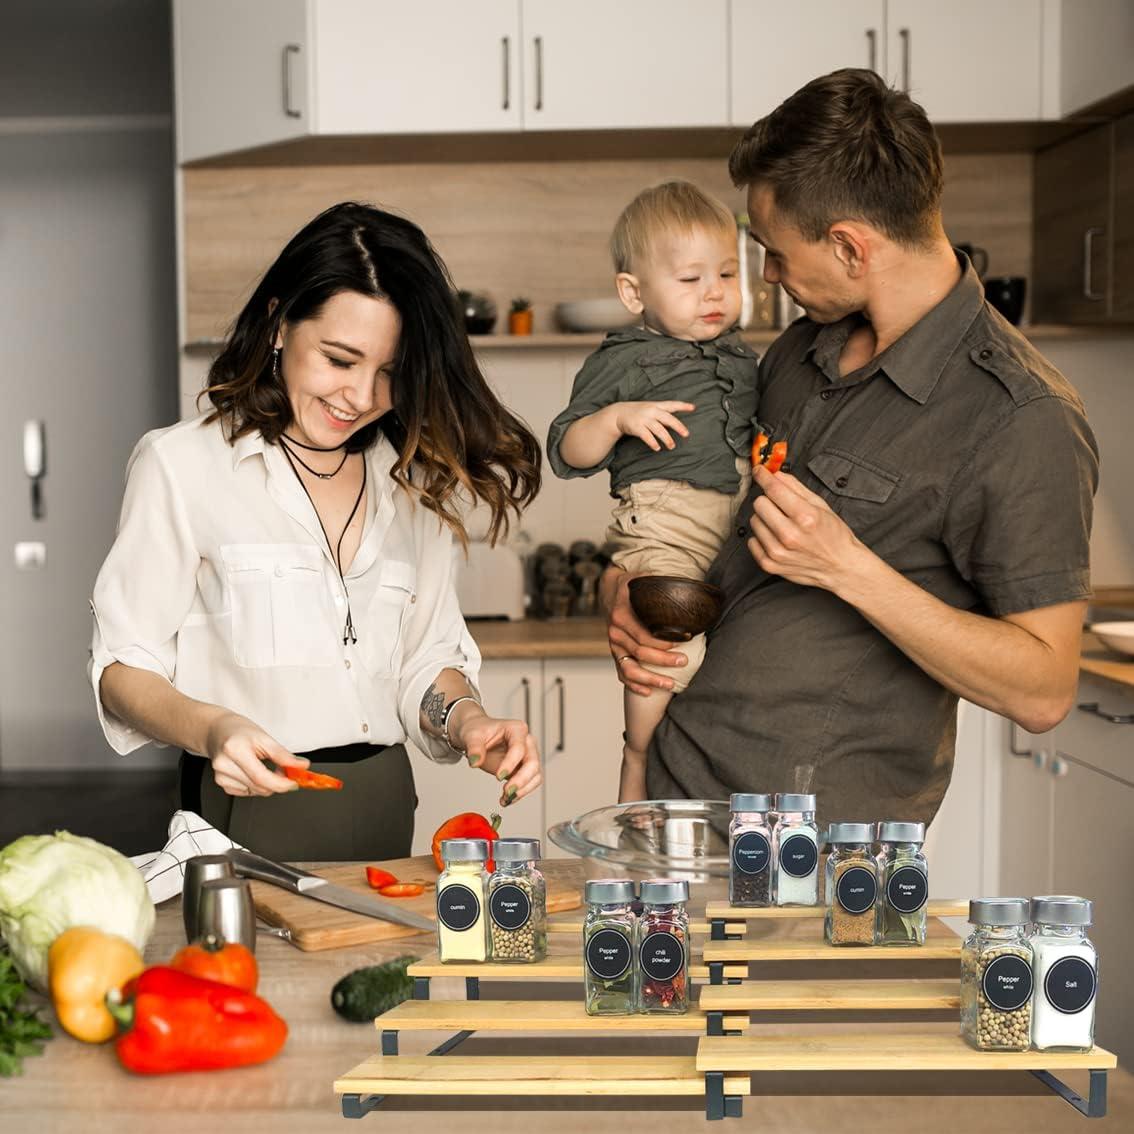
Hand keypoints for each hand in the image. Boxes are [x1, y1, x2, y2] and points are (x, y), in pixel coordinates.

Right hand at [203, 710, 308, 796]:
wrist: (217, 731)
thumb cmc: (239, 731)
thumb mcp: (264, 737)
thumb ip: (283, 755)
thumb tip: (300, 766)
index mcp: (235, 750)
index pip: (261, 777)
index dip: (281, 783)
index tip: (294, 782)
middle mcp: (224, 765)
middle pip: (259, 786)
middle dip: (277, 782)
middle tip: (284, 770)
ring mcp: (221, 776)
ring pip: (255, 791)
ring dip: (267, 783)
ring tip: (265, 765)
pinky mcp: (221, 783)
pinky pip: (247, 792)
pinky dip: (256, 785)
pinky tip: (253, 771)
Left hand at [453, 709, 541, 807]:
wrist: (477, 736)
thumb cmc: (478, 731)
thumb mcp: (472, 735)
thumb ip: (474, 748)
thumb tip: (475, 762)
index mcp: (516, 729)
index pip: (519, 748)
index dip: (510, 763)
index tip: (498, 776)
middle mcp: (526, 742)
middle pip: (533, 763)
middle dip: (521, 780)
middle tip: (507, 791)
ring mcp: (527, 756)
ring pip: (535, 776)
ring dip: (523, 790)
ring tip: (506, 798)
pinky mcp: (524, 769)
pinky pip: (528, 784)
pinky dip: (520, 793)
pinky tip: (506, 799)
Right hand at [600, 565, 689, 696]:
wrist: (610, 591)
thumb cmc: (632, 587)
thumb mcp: (642, 580)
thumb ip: (659, 584)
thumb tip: (687, 586)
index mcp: (622, 614)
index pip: (643, 634)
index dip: (663, 642)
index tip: (682, 642)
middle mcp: (616, 631)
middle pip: (640, 652)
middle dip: (663, 660)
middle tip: (683, 661)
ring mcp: (614, 645)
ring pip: (630, 668)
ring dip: (650, 679)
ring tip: (670, 685)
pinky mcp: (615, 654)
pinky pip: (622, 674)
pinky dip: (634, 685)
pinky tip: (648, 692)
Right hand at [610, 401, 693, 450]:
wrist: (618, 413)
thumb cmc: (638, 412)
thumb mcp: (650, 408)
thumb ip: (663, 414)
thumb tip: (677, 424)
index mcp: (656, 405)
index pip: (672, 404)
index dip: (683, 406)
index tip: (693, 408)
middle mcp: (651, 411)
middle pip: (668, 418)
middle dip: (678, 426)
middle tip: (686, 434)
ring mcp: (644, 419)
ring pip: (658, 429)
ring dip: (666, 439)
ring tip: (671, 446)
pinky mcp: (636, 427)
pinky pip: (647, 436)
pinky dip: (652, 442)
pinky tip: (657, 448)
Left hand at [747, 465, 868, 589]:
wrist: (840, 567)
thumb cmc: (833, 535)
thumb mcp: (820, 505)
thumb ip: (796, 487)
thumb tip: (775, 474)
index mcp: (805, 517)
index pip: (774, 490)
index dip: (763, 476)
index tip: (758, 471)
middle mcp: (790, 536)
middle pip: (759, 504)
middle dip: (768, 500)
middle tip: (780, 506)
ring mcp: (778, 552)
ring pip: (754, 521)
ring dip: (765, 520)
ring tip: (782, 525)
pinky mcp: (770, 565)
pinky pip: (752, 541)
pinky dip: (762, 538)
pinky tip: (777, 539)